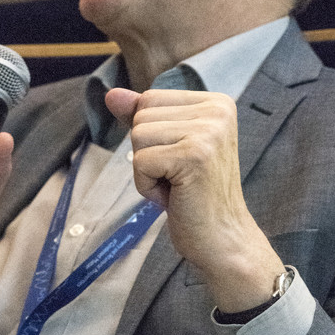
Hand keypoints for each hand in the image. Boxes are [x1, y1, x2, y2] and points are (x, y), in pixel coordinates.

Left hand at [105, 87, 283, 312]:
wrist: (223, 239)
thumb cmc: (195, 196)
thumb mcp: (168, 147)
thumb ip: (142, 117)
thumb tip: (111, 94)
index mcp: (217, 102)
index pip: (150, 99)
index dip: (152, 136)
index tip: (181, 161)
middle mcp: (217, 110)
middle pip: (141, 116)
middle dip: (147, 152)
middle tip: (179, 178)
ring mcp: (208, 132)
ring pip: (137, 136)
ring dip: (147, 171)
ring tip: (178, 187)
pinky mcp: (194, 156)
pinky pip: (139, 162)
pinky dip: (147, 187)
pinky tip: (175, 197)